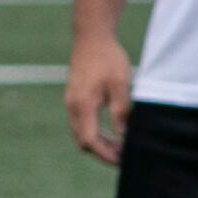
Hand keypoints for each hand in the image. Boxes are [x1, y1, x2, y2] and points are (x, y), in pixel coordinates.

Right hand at [66, 29, 133, 164]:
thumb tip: (123, 136)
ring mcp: (71, 103)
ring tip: (121, 147)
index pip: (90, 141)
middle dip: (103, 153)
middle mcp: (72, 107)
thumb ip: (120, 111)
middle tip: (125, 157)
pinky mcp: (74, 99)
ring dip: (99, 143)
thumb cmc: (108, 58)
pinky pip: (81, 124)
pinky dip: (95, 132)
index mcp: (83, 105)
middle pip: (83, 141)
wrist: (91, 37)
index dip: (106, 155)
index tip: (123, 161)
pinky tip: (112, 132)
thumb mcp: (120, 84)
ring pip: (81, 134)